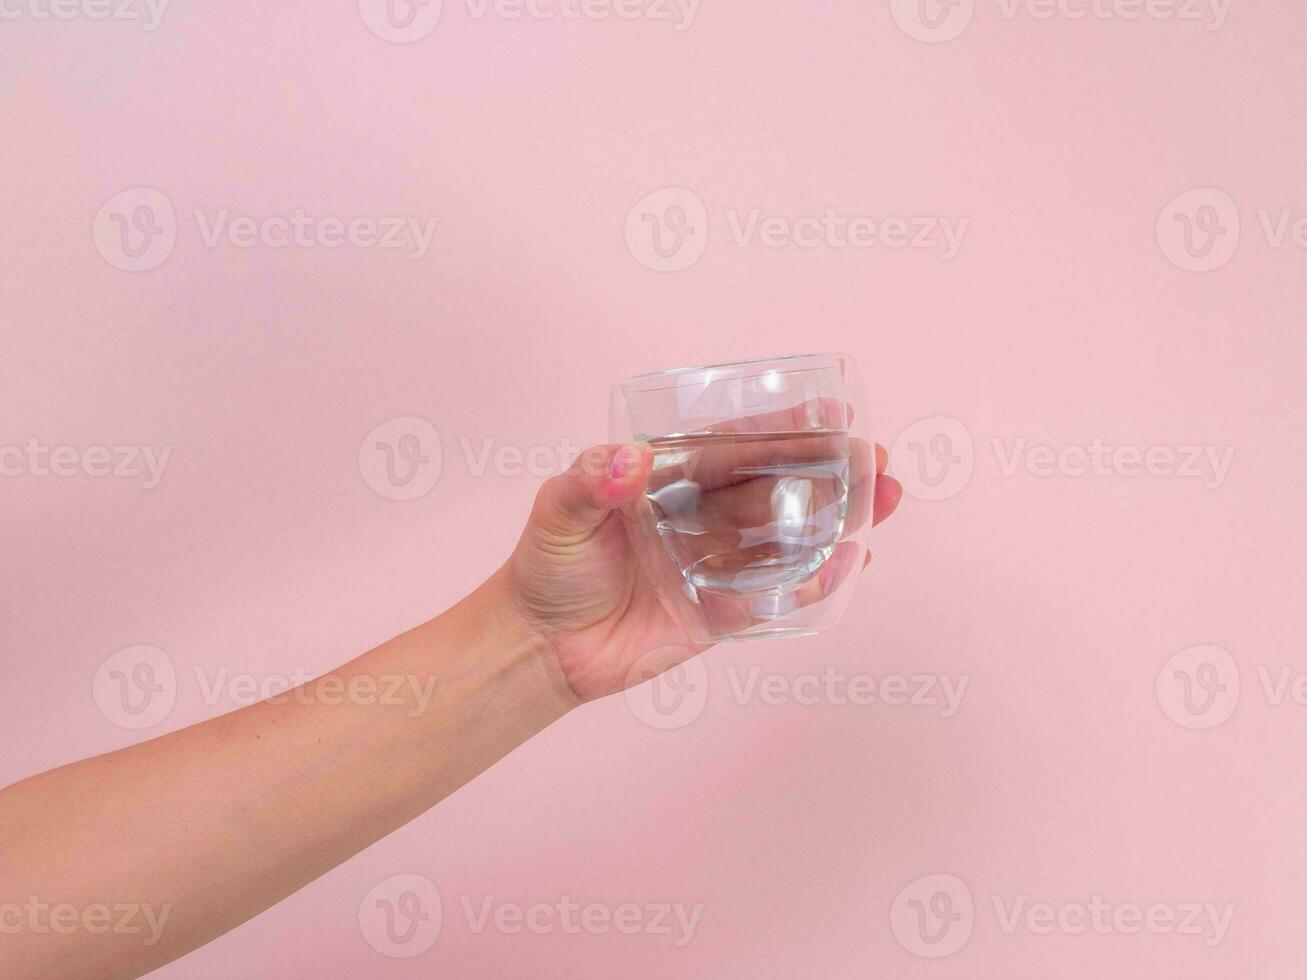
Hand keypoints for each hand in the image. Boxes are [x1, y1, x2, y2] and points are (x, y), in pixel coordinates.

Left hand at [495, 404, 903, 702]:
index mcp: (669, 481)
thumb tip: (625, 460)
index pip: (734, 448)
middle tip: (875, 459)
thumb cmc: (547, 569)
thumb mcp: (555, 512)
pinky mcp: (721, 614)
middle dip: (828, 470)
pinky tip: (853, 563)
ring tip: (884, 501)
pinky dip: (815, 581)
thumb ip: (585, 483)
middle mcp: (700, 517)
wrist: (540, 647)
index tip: (831, 413)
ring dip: (837, 519)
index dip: (782, 431)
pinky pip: (776, 595)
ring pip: (787, 536)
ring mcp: (715, 564)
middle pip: (775, 487)